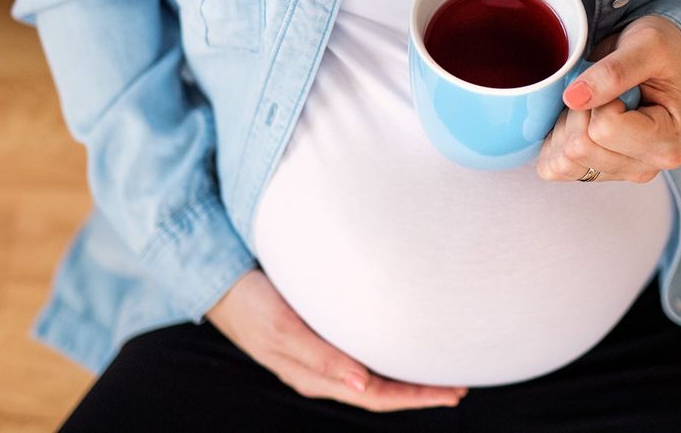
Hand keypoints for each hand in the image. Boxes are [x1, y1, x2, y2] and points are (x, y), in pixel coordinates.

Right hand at [206, 269, 468, 411]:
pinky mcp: (319, 335)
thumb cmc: (250, 305)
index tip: (453, 392)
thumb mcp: (283, 331)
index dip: (417, 398)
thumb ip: (322, 358)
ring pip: (374, 375)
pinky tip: (402, 347)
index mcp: (316, 377)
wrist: (220, 282)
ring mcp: (320, 355)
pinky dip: (388, 356)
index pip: (377, 396)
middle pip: (381, 391)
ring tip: (440, 371)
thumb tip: (362, 383)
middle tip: (460, 385)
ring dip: (407, 376)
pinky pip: (363, 355)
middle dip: (420, 392)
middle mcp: (323, 372)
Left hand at [537, 15, 680, 182]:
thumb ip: (614, 71)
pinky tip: (576, 120)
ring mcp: (617, 174)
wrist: (655, 61)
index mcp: (668, 144)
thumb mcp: (649, 45)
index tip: (619, 84)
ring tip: (592, 105)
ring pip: (563, 160)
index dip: (600, 98)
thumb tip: (574, 98)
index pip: (604, 128)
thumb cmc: (661, 53)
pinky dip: (555, 140)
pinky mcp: (592, 175)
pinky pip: (552, 168)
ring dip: (565, 125)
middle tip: (601, 92)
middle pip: (580, 148)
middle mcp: (645, 168)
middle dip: (579, 112)